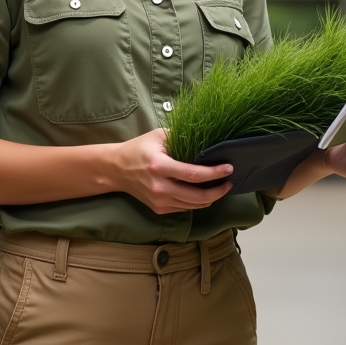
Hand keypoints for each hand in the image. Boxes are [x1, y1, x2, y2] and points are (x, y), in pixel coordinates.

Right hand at [110, 129, 232, 214]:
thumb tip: (206, 141)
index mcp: (159, 166)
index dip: (214, 173)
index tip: (228, 169)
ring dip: (210, 198)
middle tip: (229, 182)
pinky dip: (197, 203)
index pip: (193, 174)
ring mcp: (159, 201)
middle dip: (217, 191)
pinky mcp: (158, 209)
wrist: (116, 169)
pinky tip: (204, 194)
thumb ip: (181, 137)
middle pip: (196, 196)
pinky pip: (184, 209)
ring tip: (220, 188)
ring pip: (192, 206)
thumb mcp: (159, 136)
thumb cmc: (139, 149)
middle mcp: (159, 187)